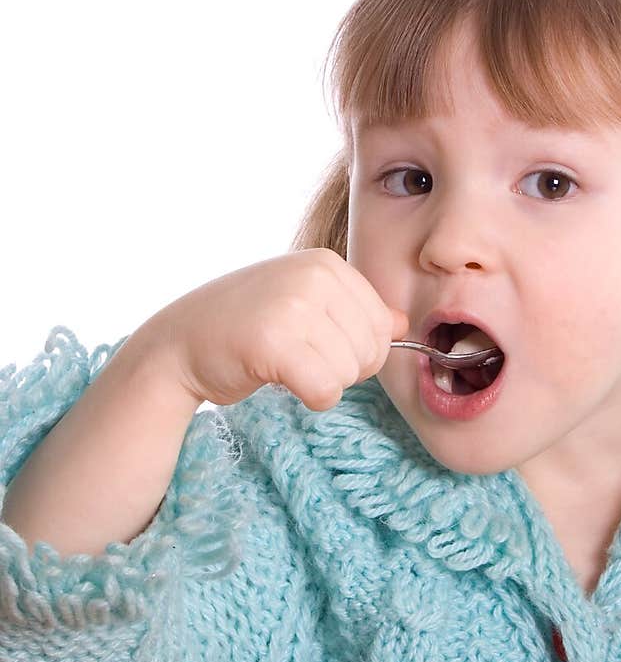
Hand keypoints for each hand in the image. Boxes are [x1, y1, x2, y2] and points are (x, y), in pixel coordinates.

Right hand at [140, 248, 409, 409]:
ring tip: (284, 364)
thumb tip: (402, 325)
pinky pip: (326, 391)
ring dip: (321, 382)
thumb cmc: (243, 326)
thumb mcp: (302, 304)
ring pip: (349, 373)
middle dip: (342, 369)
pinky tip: (280, 379)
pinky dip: (311, 398)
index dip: (357, 349)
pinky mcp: (273, 343)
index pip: (381, 324)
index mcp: (326, 263)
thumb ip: (354, 310)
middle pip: (371, 350)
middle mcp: (312, 276)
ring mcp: (292, 306)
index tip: (317, 345)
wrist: (177, 343)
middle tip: (298, 358)